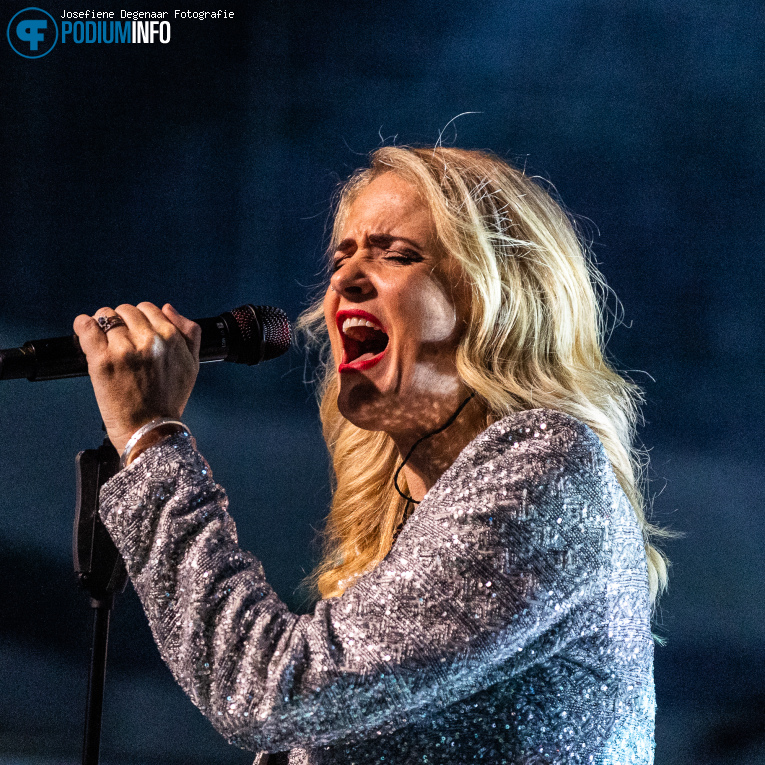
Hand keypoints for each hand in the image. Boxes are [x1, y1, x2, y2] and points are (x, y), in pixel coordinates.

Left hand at [73, 302, 201, 453]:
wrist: (150, 430)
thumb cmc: (170, 400)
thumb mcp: (193, 365)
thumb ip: (189, 333)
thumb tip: (168, 308)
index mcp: (171, 338)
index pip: (148, 309)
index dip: (140, 320)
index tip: (135, 333)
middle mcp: (149, 340)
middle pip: (126, 311)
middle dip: (122, 322)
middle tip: (120, 341)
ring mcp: (124, 349)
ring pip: (105, 316)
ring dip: (103, 326)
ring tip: (104, 342)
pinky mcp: (102, 360)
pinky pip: (87, 327)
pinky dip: (83, 326)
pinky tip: (85, 332)